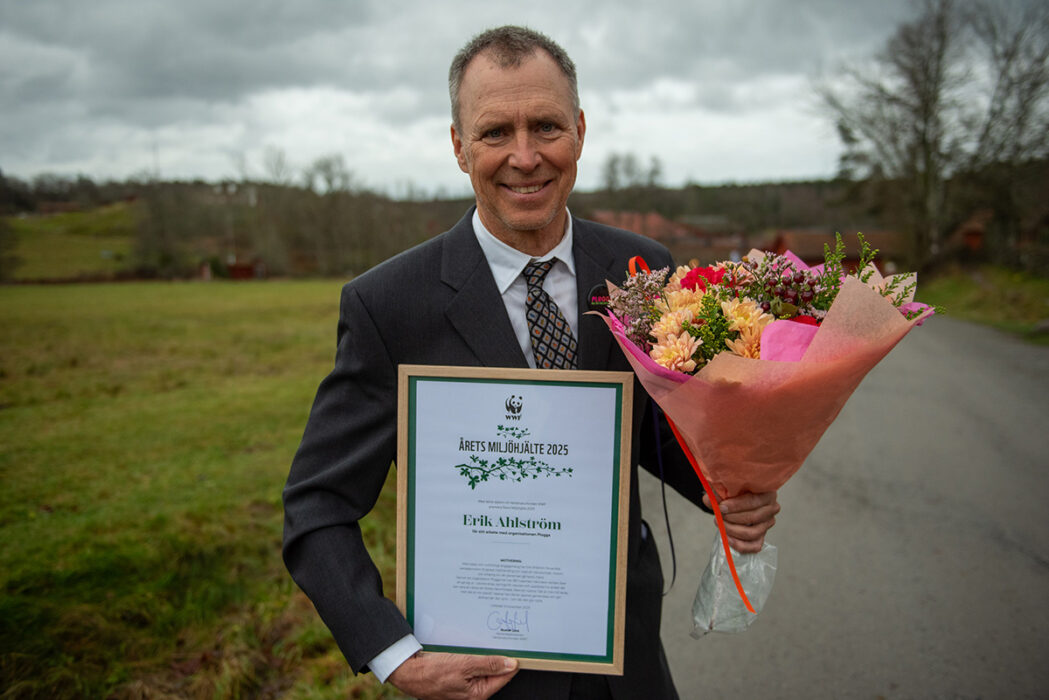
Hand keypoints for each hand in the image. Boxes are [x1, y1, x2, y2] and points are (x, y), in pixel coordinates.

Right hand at [386, 651, 518, 699]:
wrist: (409, 672)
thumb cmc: (432, 672)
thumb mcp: (464, 665)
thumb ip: (489, 664)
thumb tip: (511, 664)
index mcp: (478, 694)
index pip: (504, 676)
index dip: (511, 661)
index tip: (516, 647)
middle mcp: (473, 694)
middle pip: (494, 672)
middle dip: (496, 656)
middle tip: (497, 639)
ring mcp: (465, 687)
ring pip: (482, 667)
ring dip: (482, 654)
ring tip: (478, 643)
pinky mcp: (458, 679)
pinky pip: (471, 666)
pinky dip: (471, 656)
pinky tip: (467, 648)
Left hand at [702, 490, 779, 553]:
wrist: (731, 502)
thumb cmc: (731, 493)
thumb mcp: (724, 489)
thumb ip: (718, 493)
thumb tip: (712, 499)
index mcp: (766, 492)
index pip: (754, 500)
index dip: (737, 505)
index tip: (721, 507)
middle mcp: (771, 507)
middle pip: (754, 517)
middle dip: (733, 518)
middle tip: (719, 516)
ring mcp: (768, 523)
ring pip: (753, 532)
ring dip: (734, 530)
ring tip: (721, 525)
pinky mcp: (762, 536)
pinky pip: (754, 546)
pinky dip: (740, 545)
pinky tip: (728, 538)